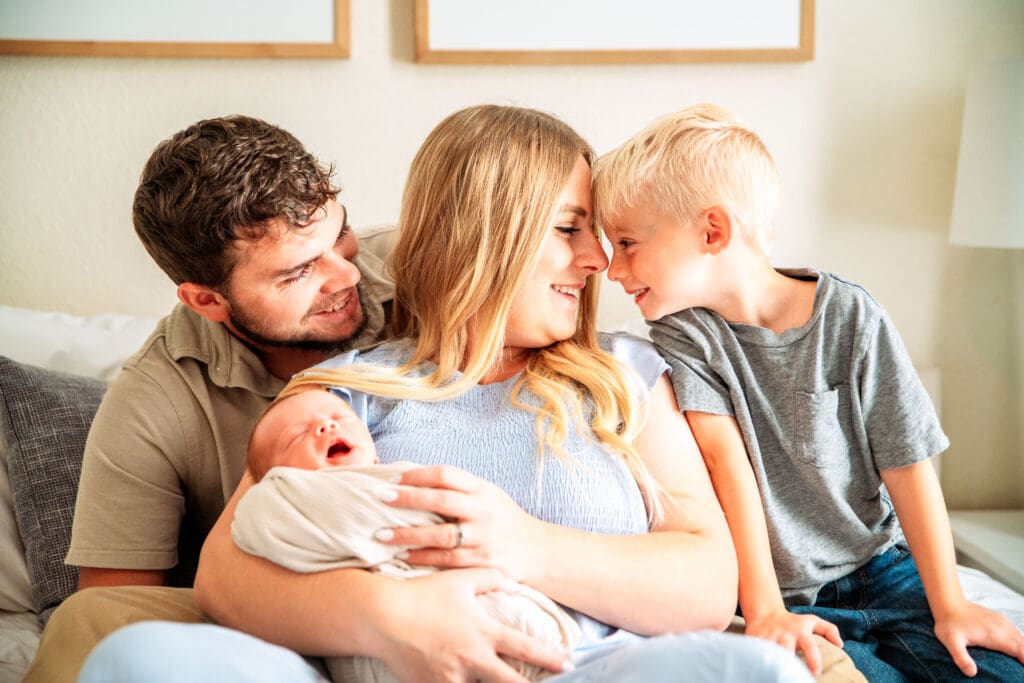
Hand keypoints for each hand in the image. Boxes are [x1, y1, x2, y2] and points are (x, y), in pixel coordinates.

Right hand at [373, 568, 569, 682]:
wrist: (382, 616)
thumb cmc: (422, 594)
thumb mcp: (459, 579)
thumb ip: (490, 577)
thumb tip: (513, 579)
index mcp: (483, 632)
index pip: (526, 649)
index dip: (550, 658)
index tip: (568, 664)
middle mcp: (472, 658)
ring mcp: (452, 677)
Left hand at [377, 466, 541, 581]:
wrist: (538, 552)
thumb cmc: (503, 520)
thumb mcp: (487, 496)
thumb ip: (457, 489)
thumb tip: (411, 475)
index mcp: (483, 490)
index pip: (448, 474)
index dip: (419, 474)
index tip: (394, 478)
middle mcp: (484, 511)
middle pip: (443, 500)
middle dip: (409, 498)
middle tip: (380, 498)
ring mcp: (485, 538)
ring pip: (442, 535)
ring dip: (409, 535)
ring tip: (381, 535)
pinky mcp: (483, 564)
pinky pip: (447, 561)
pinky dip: (423, 558)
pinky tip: (403, 556)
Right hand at [744, 609, 842, 676]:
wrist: (766, 613)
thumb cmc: (793, 623)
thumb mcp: (811, 621)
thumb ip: (828, 630)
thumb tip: (841, 644)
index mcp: (800, 632)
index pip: (809, 646)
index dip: (813, 659)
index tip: (816, 672)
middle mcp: (784, 634)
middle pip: (786, 651)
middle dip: (789, 665)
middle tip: (793, 678)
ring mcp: (768, 637)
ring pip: (770, 653)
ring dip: (773, 665)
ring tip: (776, 676)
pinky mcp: (754, 639)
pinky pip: (755, 652)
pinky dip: (758, 662)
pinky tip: (761, 672)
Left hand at [933, 600, 1023, 676]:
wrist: (947, 602)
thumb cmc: (949, 623)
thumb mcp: (951, 642)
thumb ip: (961, 658)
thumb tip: (971, 673)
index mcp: (994, 635)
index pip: (1019, 650)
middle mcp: (1001, 627)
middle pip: (1022, 644)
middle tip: (1022, 665)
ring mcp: (1000, 621)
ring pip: (1020, 636)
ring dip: (1023, 647)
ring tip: (1020, 658)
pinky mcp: (998, 617)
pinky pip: (1014, 630)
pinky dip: (1019, 639)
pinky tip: (1017, 645)